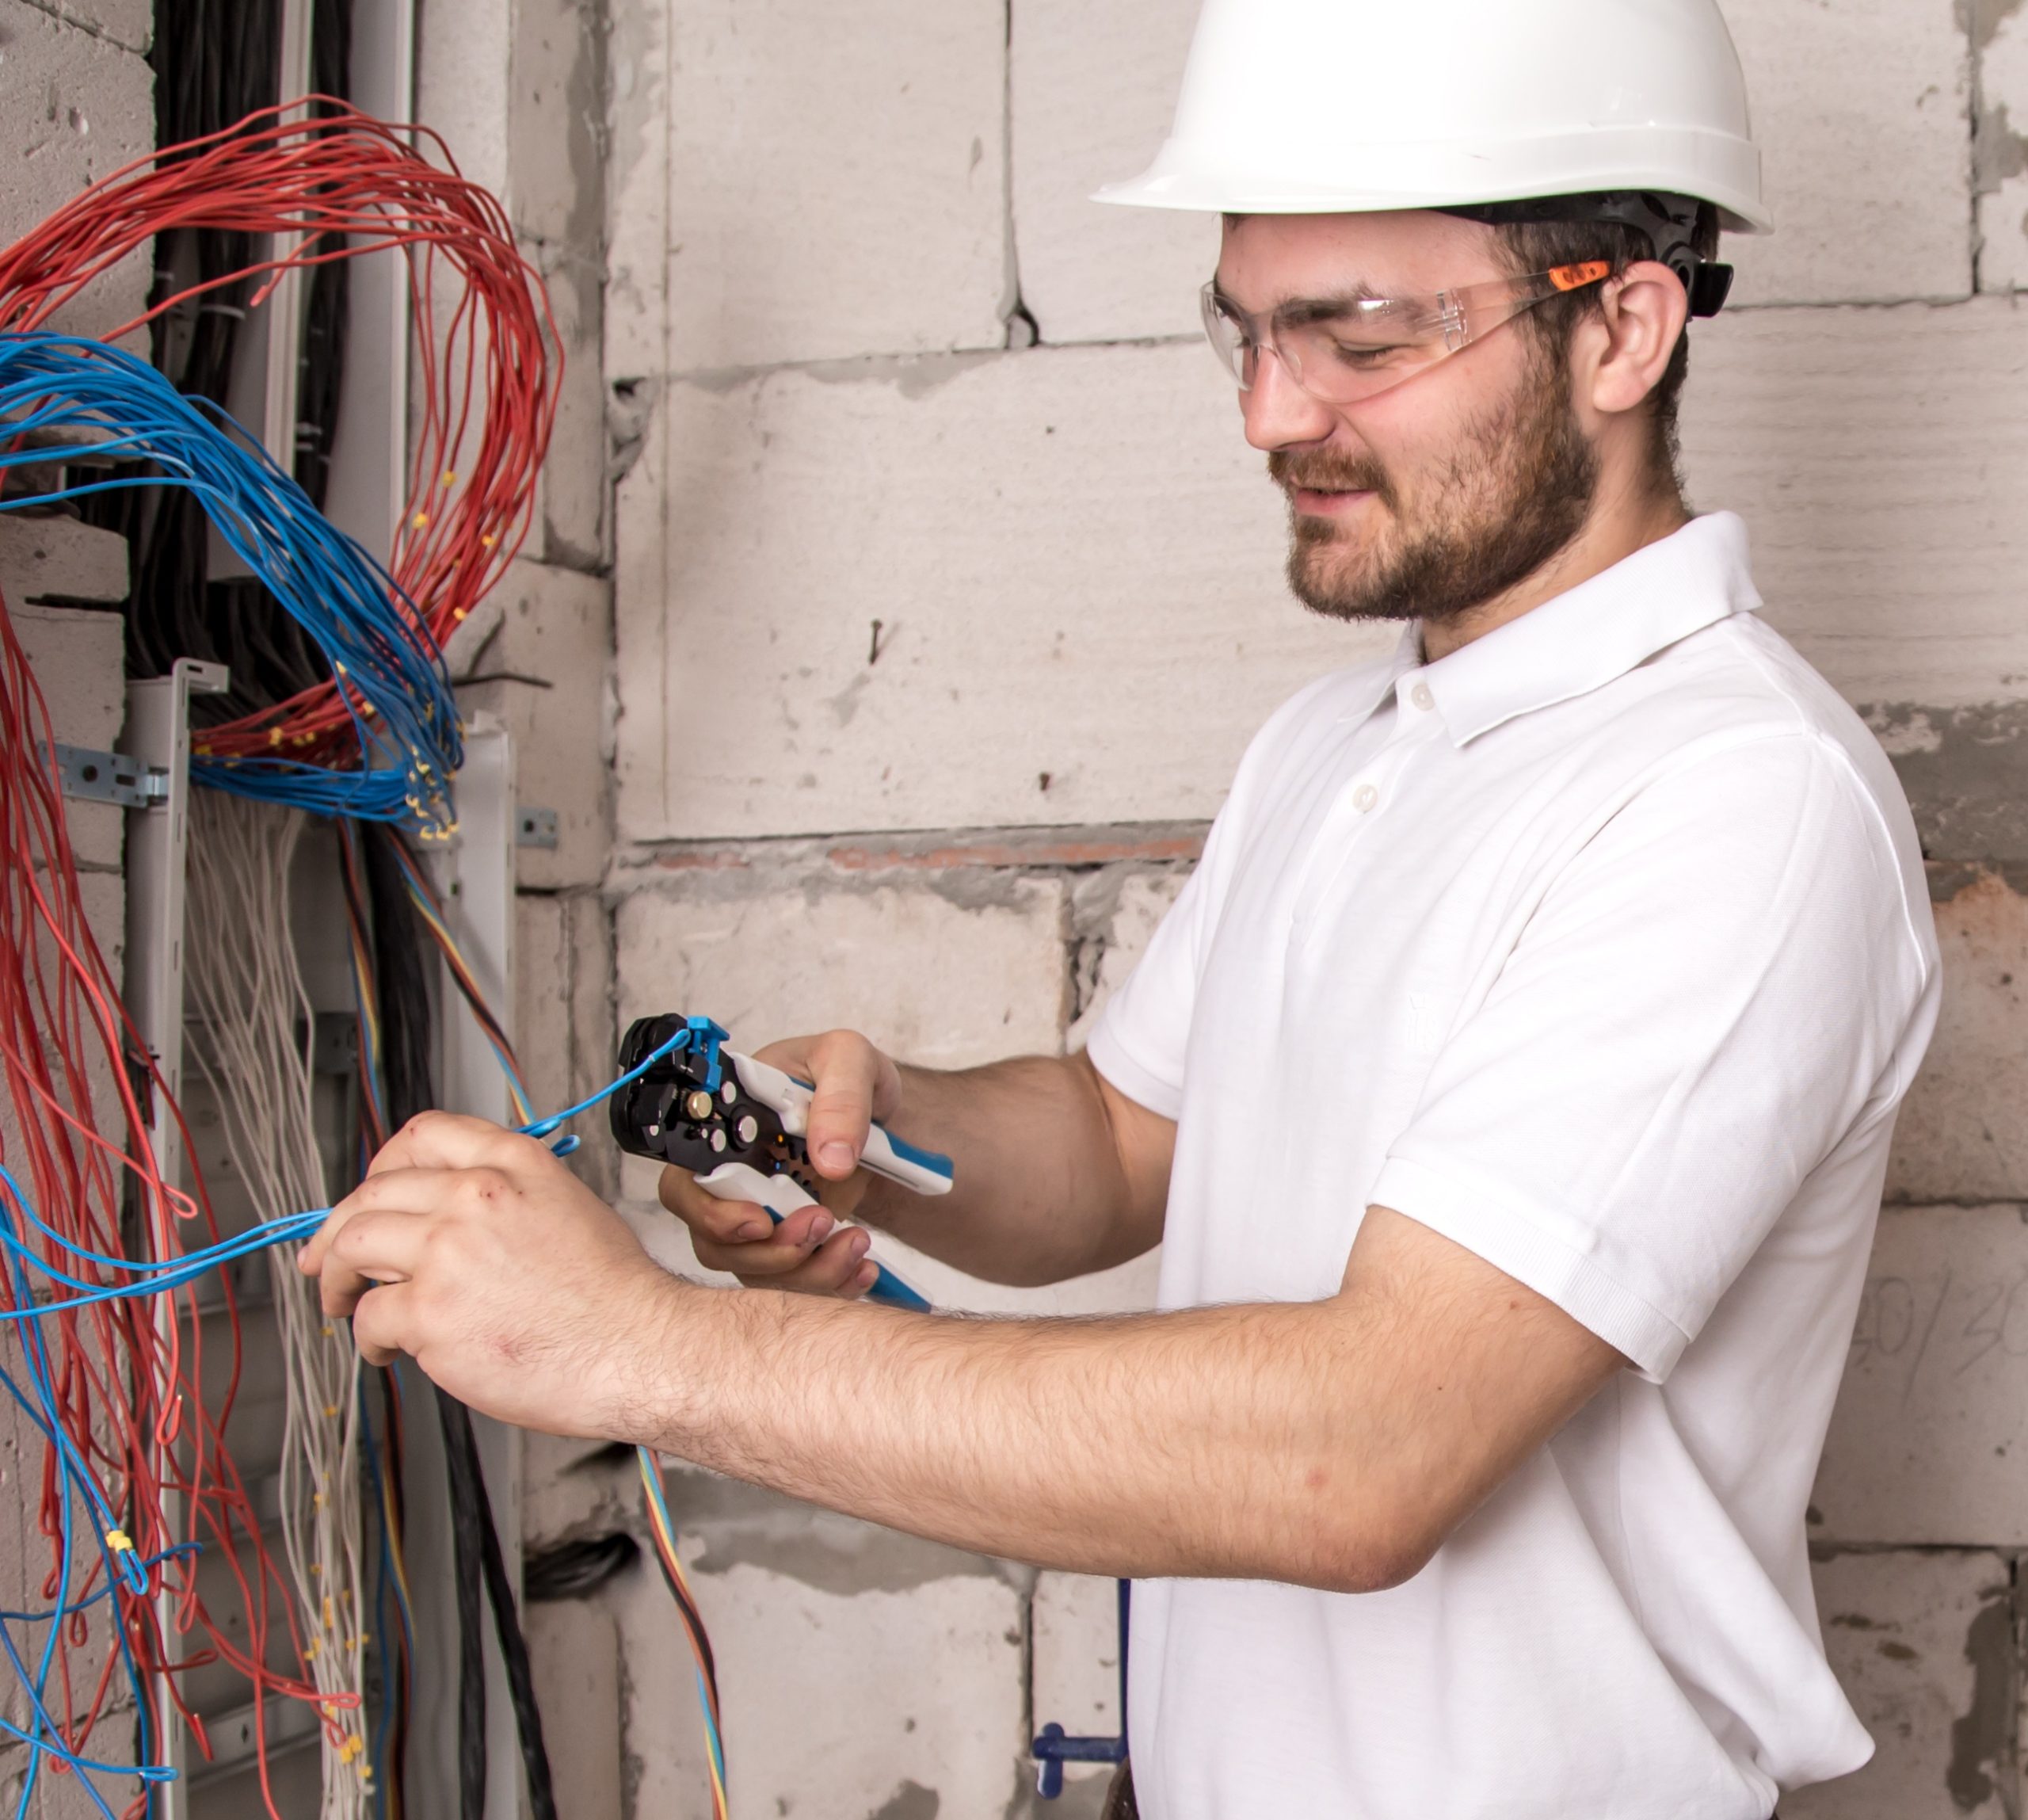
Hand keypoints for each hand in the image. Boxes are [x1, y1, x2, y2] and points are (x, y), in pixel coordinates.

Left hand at [299, 1112, 683, 1438]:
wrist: (639, 1346)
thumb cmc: (615, 1296)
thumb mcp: (567, 1207)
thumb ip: (507, 1199)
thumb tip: (451, 1222)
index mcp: (511, 1164)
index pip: (420, 1136)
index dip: (381, 1166)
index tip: (369, 1192)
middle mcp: (473, 1195)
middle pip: (371, 1193)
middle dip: (338, 1230)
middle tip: (329, 1259)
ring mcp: (447, 1251)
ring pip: (353, 1245)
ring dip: (338, 1278)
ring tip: (345, 1303)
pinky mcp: (430, 1312)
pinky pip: (369, 1315)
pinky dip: (368, 1337)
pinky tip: (388, 1350)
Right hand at [658, 1028, 901, 1299]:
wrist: (878, 1108)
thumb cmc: (844, 1073)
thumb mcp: (847, 1058)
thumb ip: (841, 1097)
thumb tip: (831, 1158)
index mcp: (723, 1130)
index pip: (684, 1185)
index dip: (711, 1214)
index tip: (758, 1221)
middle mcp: (728, 1180)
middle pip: (714, 1242)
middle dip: (767, 1251)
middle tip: (821, 1222)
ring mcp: (755, 1215)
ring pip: (754, 1271)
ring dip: (805, 1271)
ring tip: (856, 1241)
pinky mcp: (787, 1241)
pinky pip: (794, 1282)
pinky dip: (830, 1284)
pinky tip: (861, 1266)